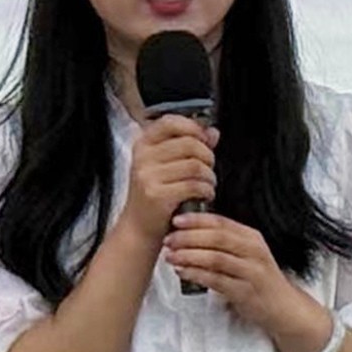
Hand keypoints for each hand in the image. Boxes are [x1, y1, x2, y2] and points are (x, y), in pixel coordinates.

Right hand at [117, 116, 216, 246]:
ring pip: (195, 165)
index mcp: (143, 145)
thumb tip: (213, 131)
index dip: (193, 127)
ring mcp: (147, 176)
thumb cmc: (155, 196)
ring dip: (209, 176)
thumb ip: (190, 146)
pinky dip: (206, 190)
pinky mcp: (157, 196)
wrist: (138, 229)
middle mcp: (143, 158)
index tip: (205, 140)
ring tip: (208, 184)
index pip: (170, 122)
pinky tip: (205, 195)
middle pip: (189, 144)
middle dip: (208, 156)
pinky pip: (193, 185)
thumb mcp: (167, 166)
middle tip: (209, 169)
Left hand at [161, 214, 337, 351]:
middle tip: (169, 239)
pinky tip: (182, 272)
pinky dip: (196, 275)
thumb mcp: (246, 253)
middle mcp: (254, 251)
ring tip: (171, 256)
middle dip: (189, 237)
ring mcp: (251, 272)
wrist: (282, 306)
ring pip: (216, 258)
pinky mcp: (245, 292)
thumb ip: (224, 242)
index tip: (176, 220)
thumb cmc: (257, 278)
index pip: (222, 222)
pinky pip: (216, 280)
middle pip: (217, 238)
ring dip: (190, 256)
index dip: (197, 220)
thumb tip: (187, 231)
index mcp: (252, 237)